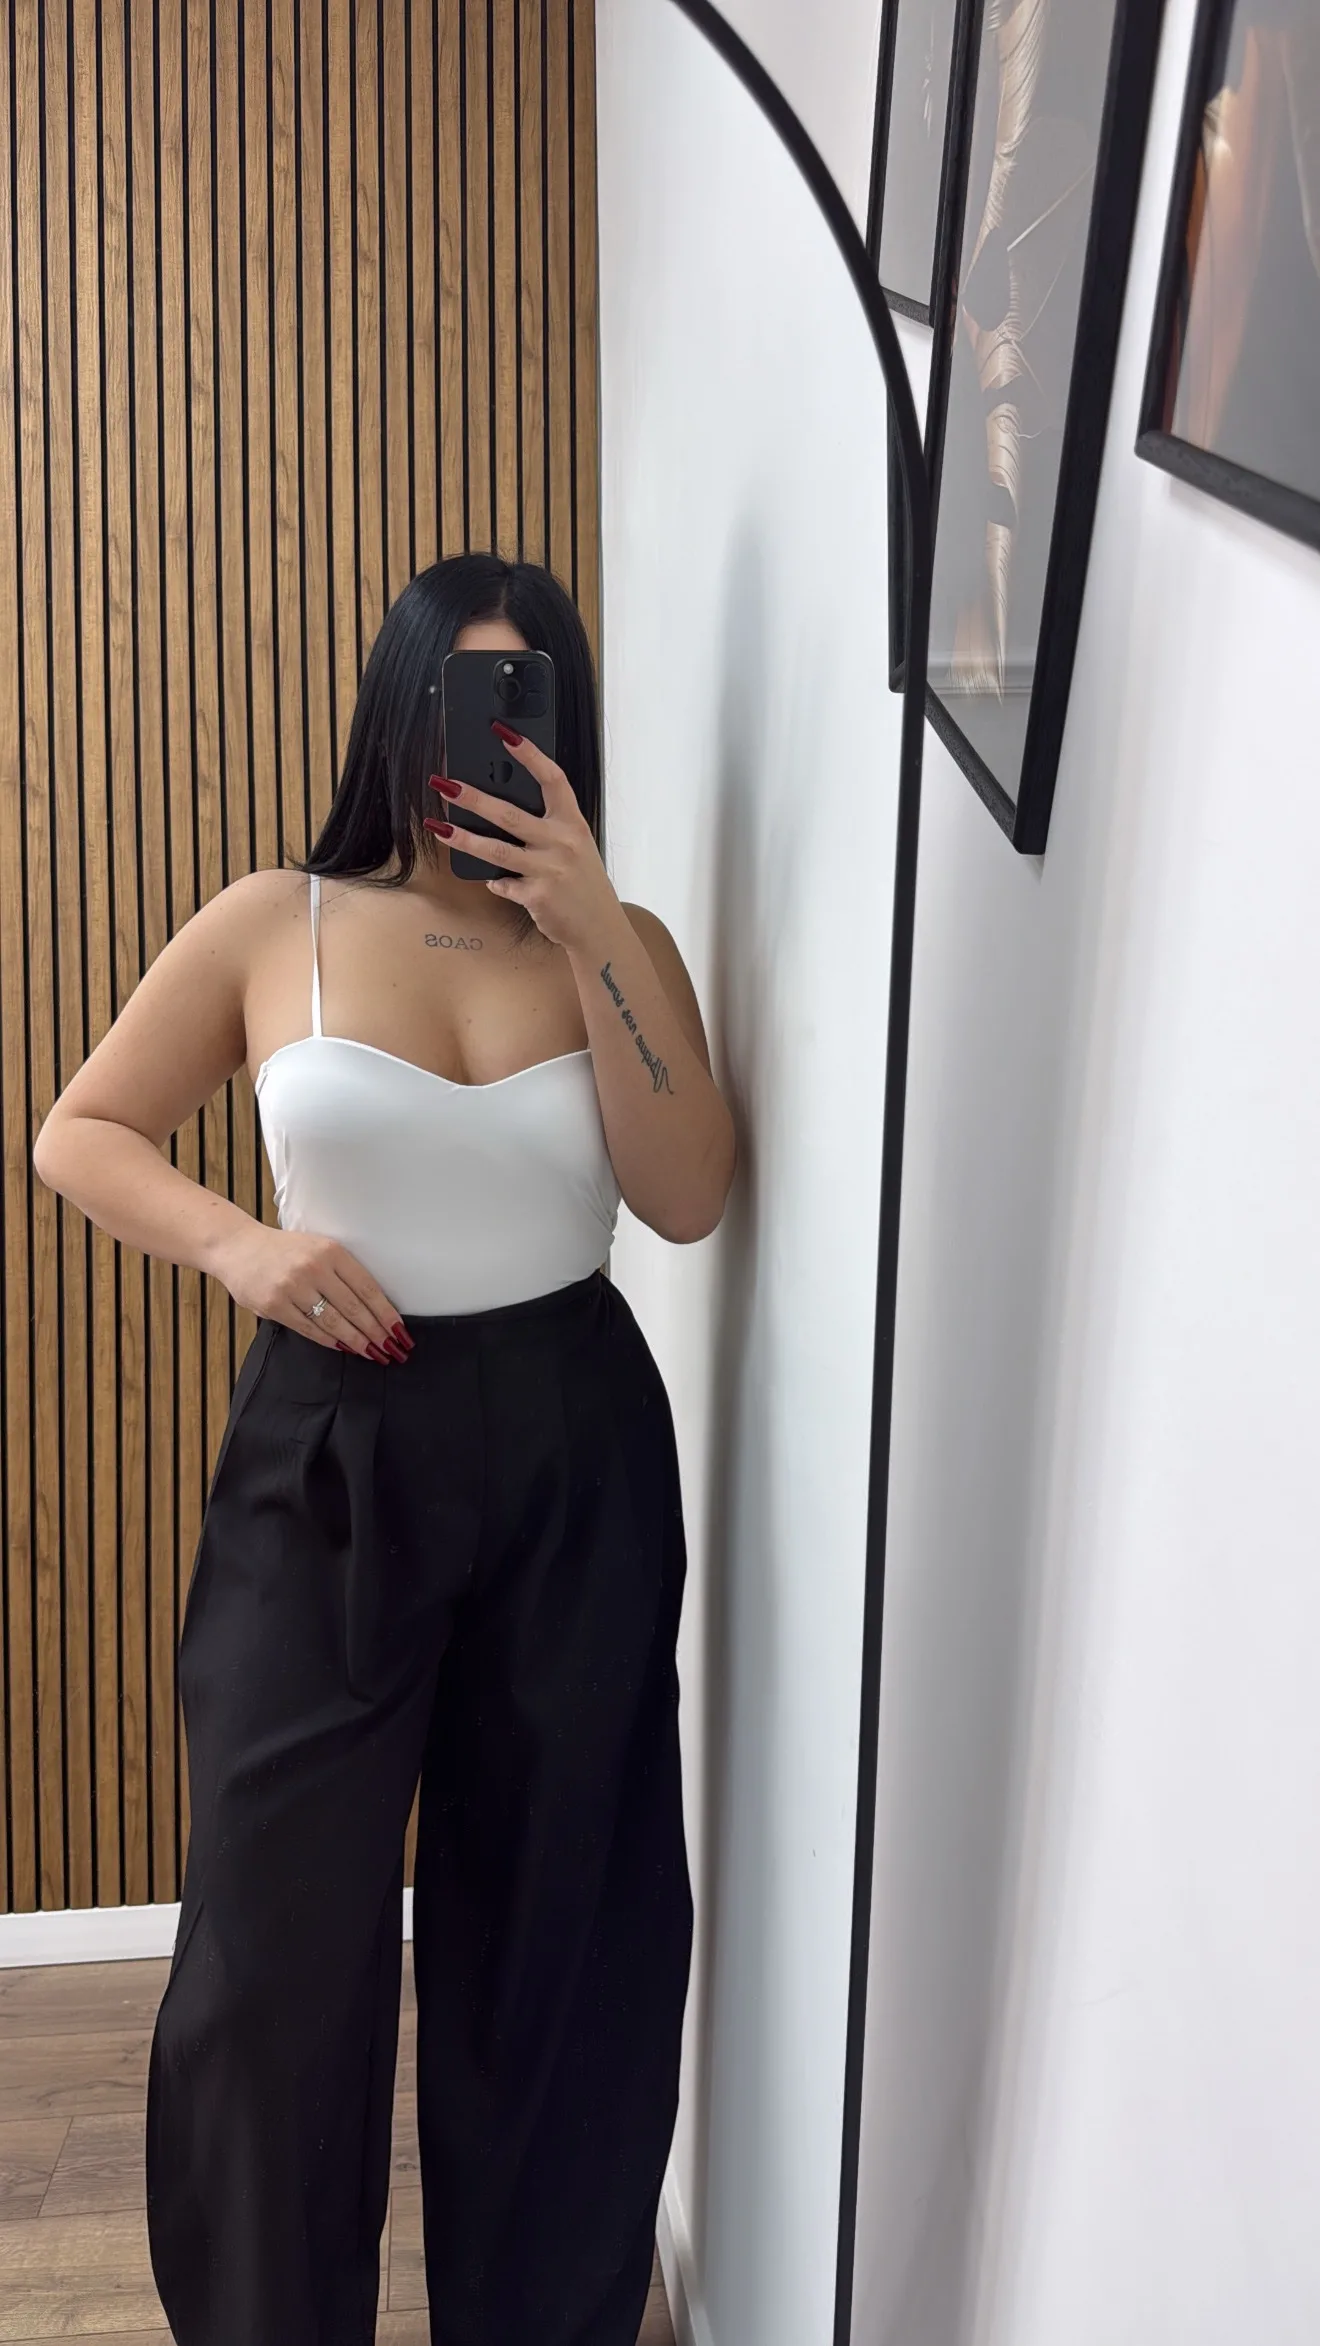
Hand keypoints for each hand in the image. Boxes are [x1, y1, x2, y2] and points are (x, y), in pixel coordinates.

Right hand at [215, 1221, 411, 1361]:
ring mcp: (292, 1287)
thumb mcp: (318, 1248)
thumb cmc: (285, 1250)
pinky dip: (329, 1340)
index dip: (386, 1313)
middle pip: (354, 1308)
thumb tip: (373, 1309)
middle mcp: (313, 1267)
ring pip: (334, 1322)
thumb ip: (341, 1273)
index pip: (368, 1288)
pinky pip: (308, 1329)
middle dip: (376, 1333)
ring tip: (371, 1353)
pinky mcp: (274, 1305)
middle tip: (391, 1350)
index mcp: (331, 1251)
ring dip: (356, 1341)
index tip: (399, 1331)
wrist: (238, 1247)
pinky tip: (342, 1347)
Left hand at [425, 721, 617, 953]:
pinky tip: (493, 881)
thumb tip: (500, 811)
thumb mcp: (575, 847)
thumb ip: (547, 829)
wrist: (599, 927)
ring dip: (462, 837)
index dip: (529, 754)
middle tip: (444, 783)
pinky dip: (495, 882)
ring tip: (436, 826)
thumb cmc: (582, 883)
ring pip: (496, 849)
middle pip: (510, 814)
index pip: (552, 779)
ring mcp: (550, 870)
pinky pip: (503, 884)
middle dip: (473, 797)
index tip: (504, 733)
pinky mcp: (537, 896)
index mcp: (573, 823)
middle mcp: (563, 842)